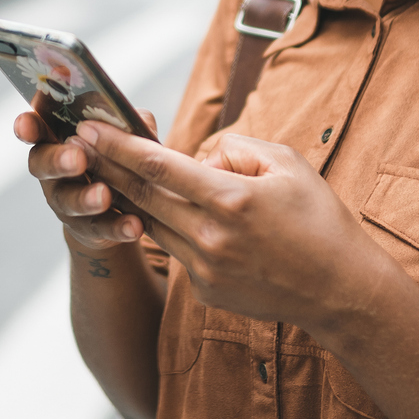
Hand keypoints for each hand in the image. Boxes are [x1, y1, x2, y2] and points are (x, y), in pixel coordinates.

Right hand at [16, 95, 153, 253]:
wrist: (119, 203)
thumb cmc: (114, 155)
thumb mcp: (121, 135)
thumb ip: (125, 123)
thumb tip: (134, 118)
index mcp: (57, 138)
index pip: (35, 128)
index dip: (26, 126)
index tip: (25, 125)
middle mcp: (52, 170)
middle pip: (42, 164)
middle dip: (58, 161)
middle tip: (77, 158)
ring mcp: (65, 201)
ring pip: (68, 201)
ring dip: (85, 198)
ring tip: (104, 196)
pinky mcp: (86, 228)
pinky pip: (99, 228)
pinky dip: (117, 227)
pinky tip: (133, 225)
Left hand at [75, 121, 396, 334]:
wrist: (341, 290)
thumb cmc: (320, 219)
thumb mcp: (287, 164)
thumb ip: (236, 149)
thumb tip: (198, 158)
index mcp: (230, 199)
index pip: (159, 166)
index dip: (119, 146)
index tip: (88, 127)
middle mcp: (210, 237)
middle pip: (142, 196)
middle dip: (106, 167)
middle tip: (77, 143)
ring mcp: (205, 269)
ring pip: (153, 224)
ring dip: (131, 199)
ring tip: (109, 172)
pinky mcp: (204, 291)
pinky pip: (177, 250)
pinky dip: (172, 229)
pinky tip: (175, 216)